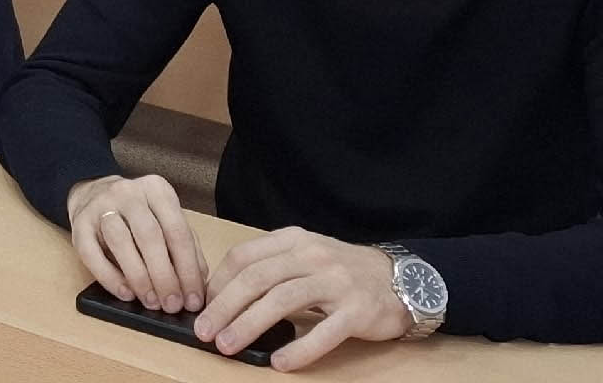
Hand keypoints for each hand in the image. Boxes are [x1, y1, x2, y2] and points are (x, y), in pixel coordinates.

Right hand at [67, 174, 206, 315]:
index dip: (188, 269)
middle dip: (164, 276)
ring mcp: (100, 206)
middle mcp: (128, 192)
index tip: (193, 299)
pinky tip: (125, 293)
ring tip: (151, 302)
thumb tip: (198, 285)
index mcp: (156, 190)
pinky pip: (92, 253)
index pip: (177, 231)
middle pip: (150, 236)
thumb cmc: (137, 214)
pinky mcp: (79, 224)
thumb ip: (184, 246)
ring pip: (120, 241)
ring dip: (139, 277)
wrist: (92, 192)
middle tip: (172, 305)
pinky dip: (110, 277)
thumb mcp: (165, 220)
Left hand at [193, 227, 409, 368]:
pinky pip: (324, 331)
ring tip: (228, 346)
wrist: (401, 279)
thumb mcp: (306, 256)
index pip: (245, 256)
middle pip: (258, 278)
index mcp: (294, 240)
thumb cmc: (343, 271)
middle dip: (225, 306)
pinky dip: (299, 348)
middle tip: (205, 332)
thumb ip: (272, 267)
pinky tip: (280, 363)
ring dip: (250, 324)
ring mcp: (336, 281)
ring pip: (283, 300)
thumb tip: (224, 295)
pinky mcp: (357, 310)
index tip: (201, 307)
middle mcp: (312, 255)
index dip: (218, 283)